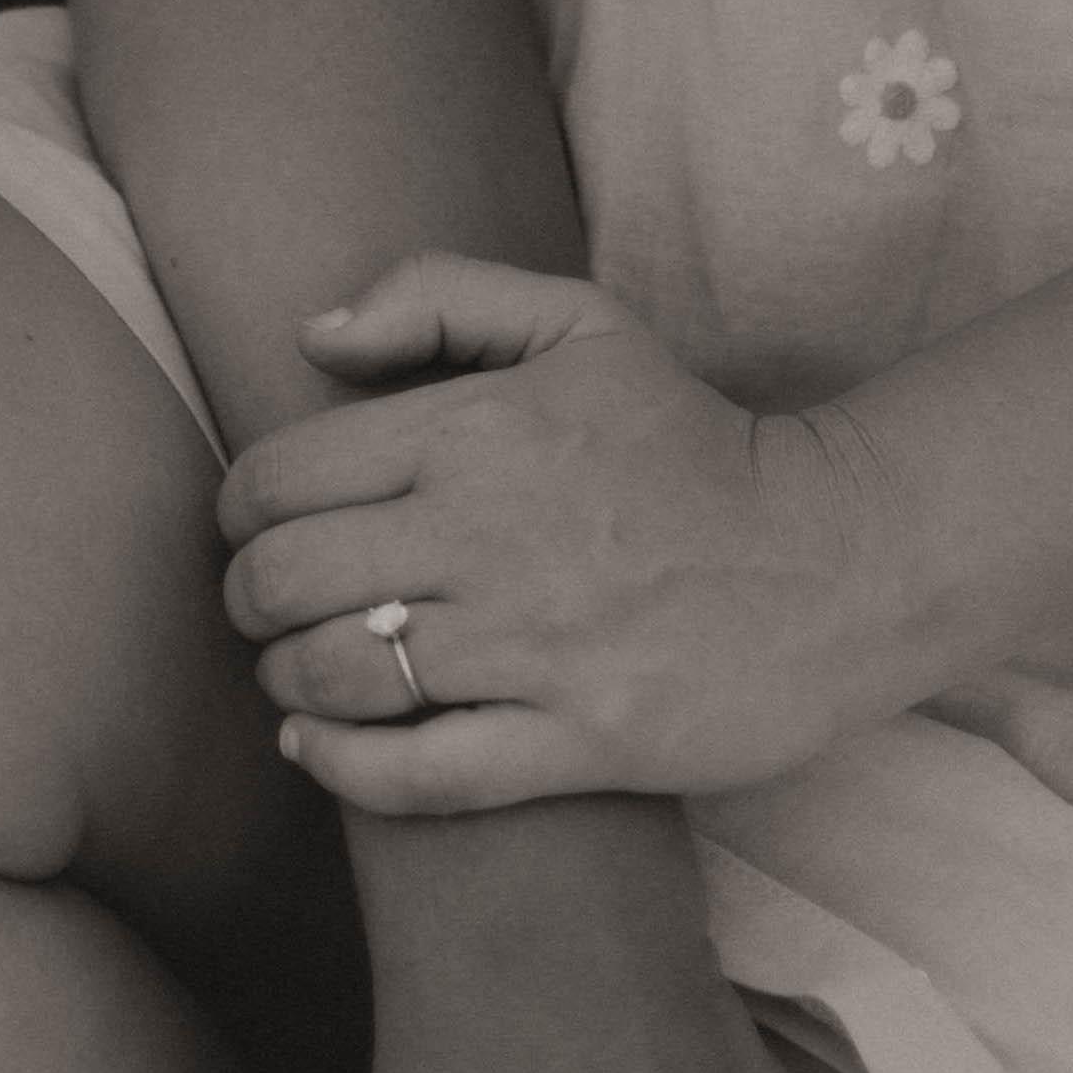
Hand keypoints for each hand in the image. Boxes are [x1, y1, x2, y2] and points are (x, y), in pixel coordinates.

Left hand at [224, 258, 917, 812]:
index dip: (237, 513)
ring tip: (295, 674)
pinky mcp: (581, 740)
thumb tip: (312, 336)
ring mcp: (535, 645)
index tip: (252, 531)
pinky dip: (343, 767)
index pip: (281, 478)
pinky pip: (418, 775)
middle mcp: (489, 535)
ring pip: (338, 677)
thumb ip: (439, 297)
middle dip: (248, 600)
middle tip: (262, 608)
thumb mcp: (578, 323)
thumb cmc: (688, 439)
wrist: (834, 556)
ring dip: (288, 680)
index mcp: (476, 428)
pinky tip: (316, 750)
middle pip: (288, 581)